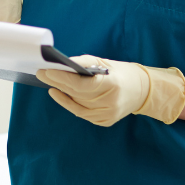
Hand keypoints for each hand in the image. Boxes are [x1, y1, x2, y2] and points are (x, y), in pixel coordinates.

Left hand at [36, 55, 184, 126]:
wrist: (142, 91)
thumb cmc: (121, 73)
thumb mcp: (104, 63)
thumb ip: (84, 63)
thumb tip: (62, 64)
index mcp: (112, 85)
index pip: (81, 85)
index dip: (62, 78)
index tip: (46, 70)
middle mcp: (110, 102)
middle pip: (76, 94)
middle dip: (57, 83)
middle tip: (41, 73)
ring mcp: (108, 115)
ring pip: (77, 106)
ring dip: (61, 94)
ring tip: (49, 83)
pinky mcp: (105, 121)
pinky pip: (82, 113)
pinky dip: (69, 104)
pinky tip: (60, 95)